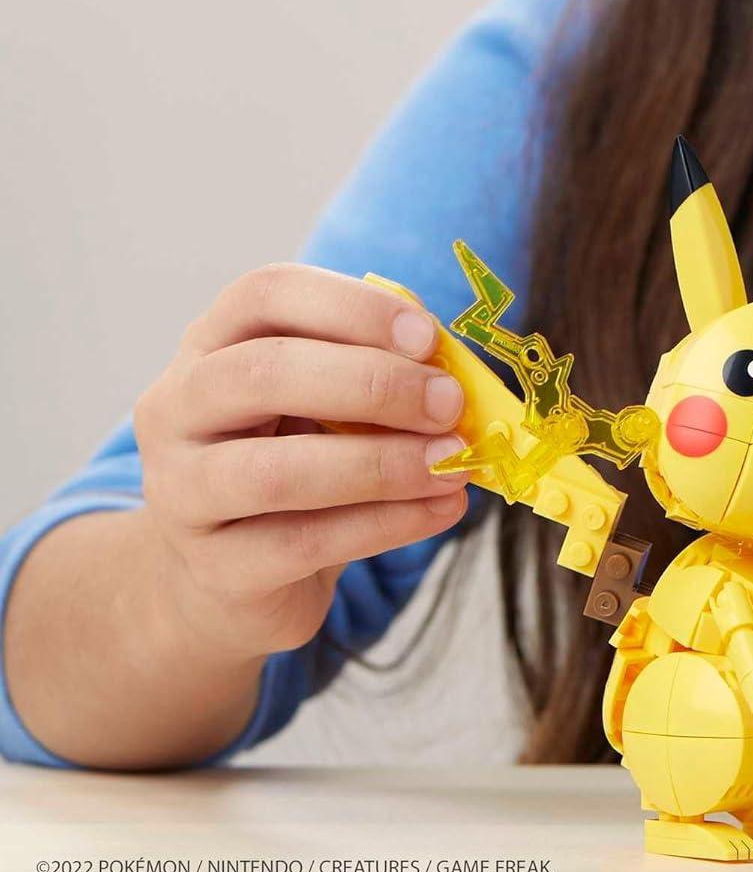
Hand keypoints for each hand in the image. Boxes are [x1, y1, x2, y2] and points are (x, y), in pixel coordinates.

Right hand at [133, 263, 472, 662]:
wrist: (227, 576)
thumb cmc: (295, 460)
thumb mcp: (325, 402)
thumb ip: (377, 370)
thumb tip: (453, 365)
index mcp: (212, 344)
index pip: (266, 294)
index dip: (352, 307)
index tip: (428, 336)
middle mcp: (178, 408)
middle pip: (265, 372)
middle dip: (373, 383)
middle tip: (450, 402)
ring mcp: (181, 492)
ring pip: (278, 471)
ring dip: (384, 464)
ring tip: (455, 463)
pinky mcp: (214, 569)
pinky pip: (306, 543)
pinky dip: (389, 523)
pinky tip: (443, 507)